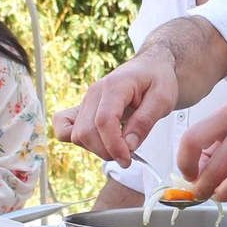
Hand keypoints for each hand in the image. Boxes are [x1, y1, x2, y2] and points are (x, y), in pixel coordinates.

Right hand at [54, 50, 178, 166]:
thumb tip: (129, 146)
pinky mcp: (83, 108)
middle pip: (86, 132)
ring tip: (117, 147)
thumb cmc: (158, 80)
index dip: (114, 145)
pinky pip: (63, 126)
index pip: (103, 121)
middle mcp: (94, 93)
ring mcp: (86, 100)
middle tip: (128, 156)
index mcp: (115, 86)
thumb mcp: (163, 99)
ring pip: (76, 134)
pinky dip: (73, 139)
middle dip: (106, 151)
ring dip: (95, 148)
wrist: (150, 67)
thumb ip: (145, 122)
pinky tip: (95, 143)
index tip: (128, 159)